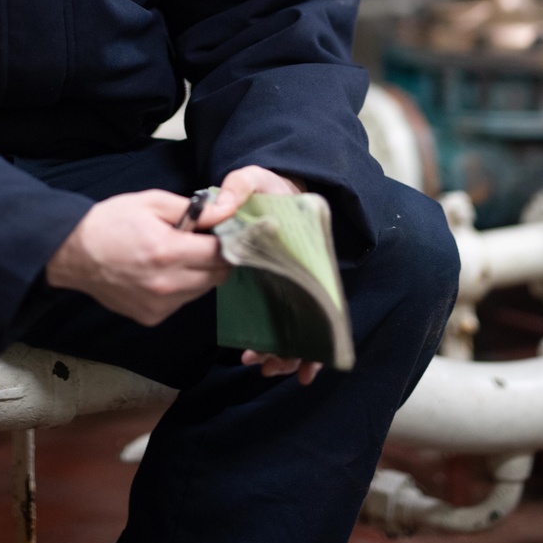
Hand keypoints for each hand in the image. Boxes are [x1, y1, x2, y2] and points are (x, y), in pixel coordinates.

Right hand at [46, 189, 228, 325]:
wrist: (74, 253)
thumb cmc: (112, 222)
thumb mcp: (152, 202)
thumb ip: (194, 209)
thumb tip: (227, 212)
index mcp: (167, 251)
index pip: (220, 253)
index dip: (225, 240)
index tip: (221, 232)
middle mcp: (166, 283)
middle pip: (217, 276)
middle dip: (217, 259)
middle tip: (202, 243)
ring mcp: (159, 304)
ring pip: (202, 291)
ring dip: (200, 274)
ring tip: (177, 256)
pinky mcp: (151, 317)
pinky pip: (182, 302)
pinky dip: (181, 288)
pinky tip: (162, 273)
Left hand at [196, 164, 322, 383]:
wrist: (272, 191)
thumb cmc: (269, 189)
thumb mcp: (255, 179)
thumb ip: (240, 186)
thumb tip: (223, 208)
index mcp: (307, 255)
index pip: (319, 297)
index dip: (314, 329)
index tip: (294, 351)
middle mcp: (304, 275)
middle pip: (310, 324)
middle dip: (293, 352)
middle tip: (268, 363)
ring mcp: (290, 284)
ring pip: (296, 329)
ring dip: (282, 353)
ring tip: (262, 363)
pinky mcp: (273, 288)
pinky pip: (278, 321)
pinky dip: (272, 343)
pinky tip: (256, 354)